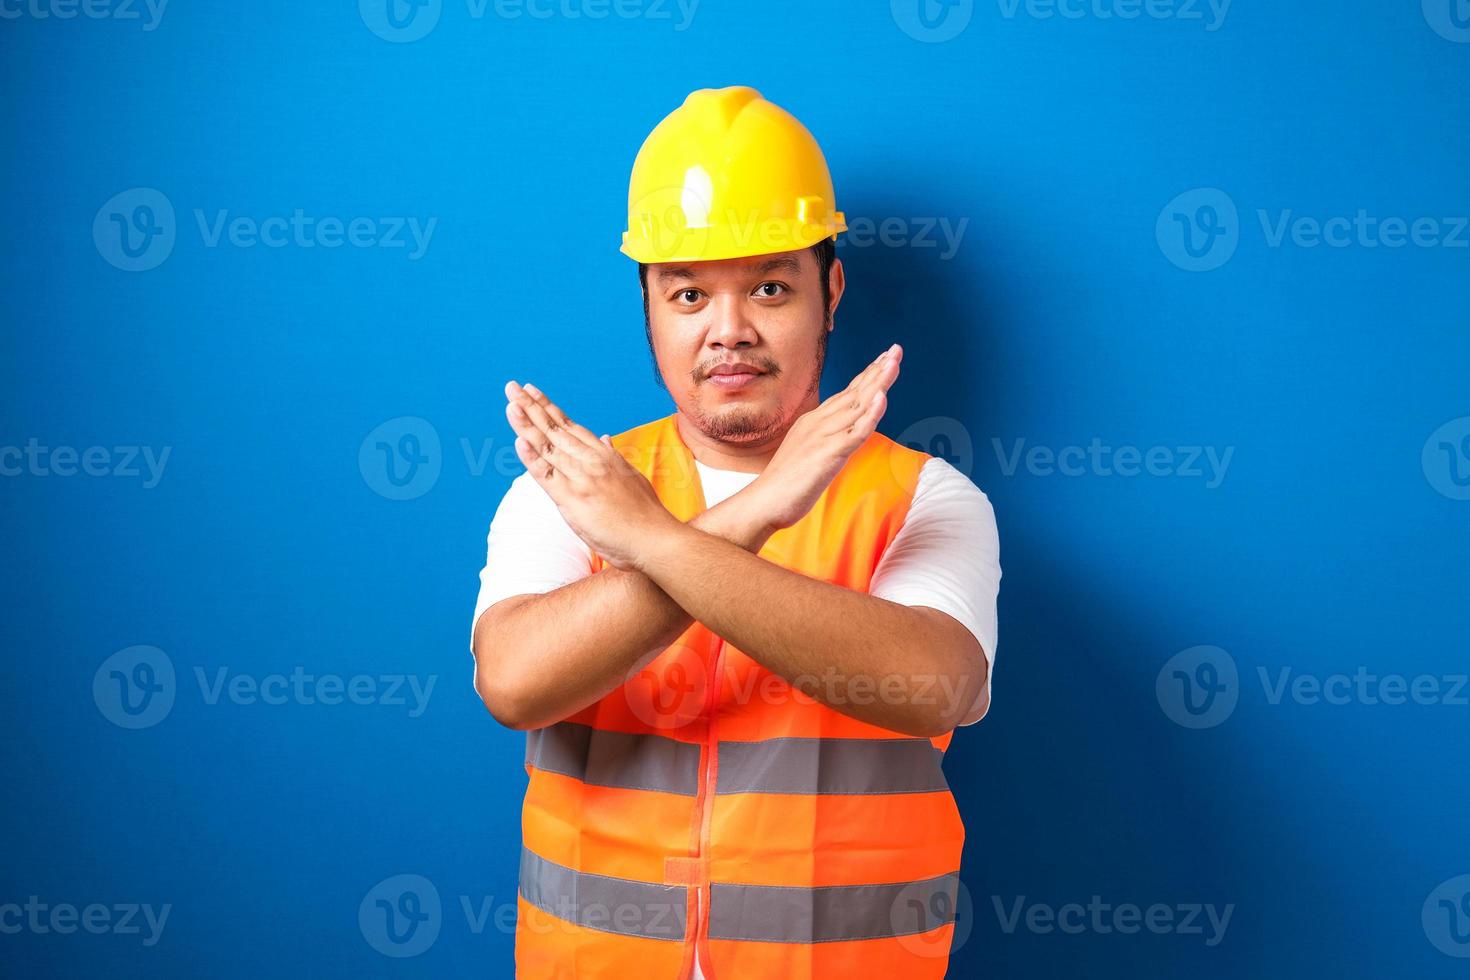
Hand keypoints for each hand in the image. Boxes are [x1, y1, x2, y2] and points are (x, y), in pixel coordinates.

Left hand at [505, 380, 676, 570]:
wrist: (655, 538)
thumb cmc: (645, 514)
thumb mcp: (632, 476)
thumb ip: (614, 456)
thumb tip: (607, 438)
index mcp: (604, 455)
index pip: (570, 426)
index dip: (549, 408)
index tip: (533, 392)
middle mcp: (592, 461)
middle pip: (555, 429)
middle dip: (531, 406)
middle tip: (512, 387)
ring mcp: (582, 478)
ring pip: (548, 447)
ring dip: (526, 424)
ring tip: (511, 404)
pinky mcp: (573, 499)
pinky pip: (547, 476)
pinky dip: (531, 458)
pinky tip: (519, 441)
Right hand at [744, 343, 901, 531]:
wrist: (764, 500)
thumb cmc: (785, 482)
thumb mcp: (807, 452)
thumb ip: (824, 439)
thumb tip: (841, 436)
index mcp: (814, 421)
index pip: (846, 394)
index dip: (867, 376)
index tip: (884, 359)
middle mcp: (819, 423)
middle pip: (855, 392)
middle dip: (877, 370)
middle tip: (896, 350)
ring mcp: (823, 436)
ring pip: (857, 406)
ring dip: (878, 383)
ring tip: (894, 363)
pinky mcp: (828, 454)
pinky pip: (854, 432)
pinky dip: (870, 414)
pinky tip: (882, 398)